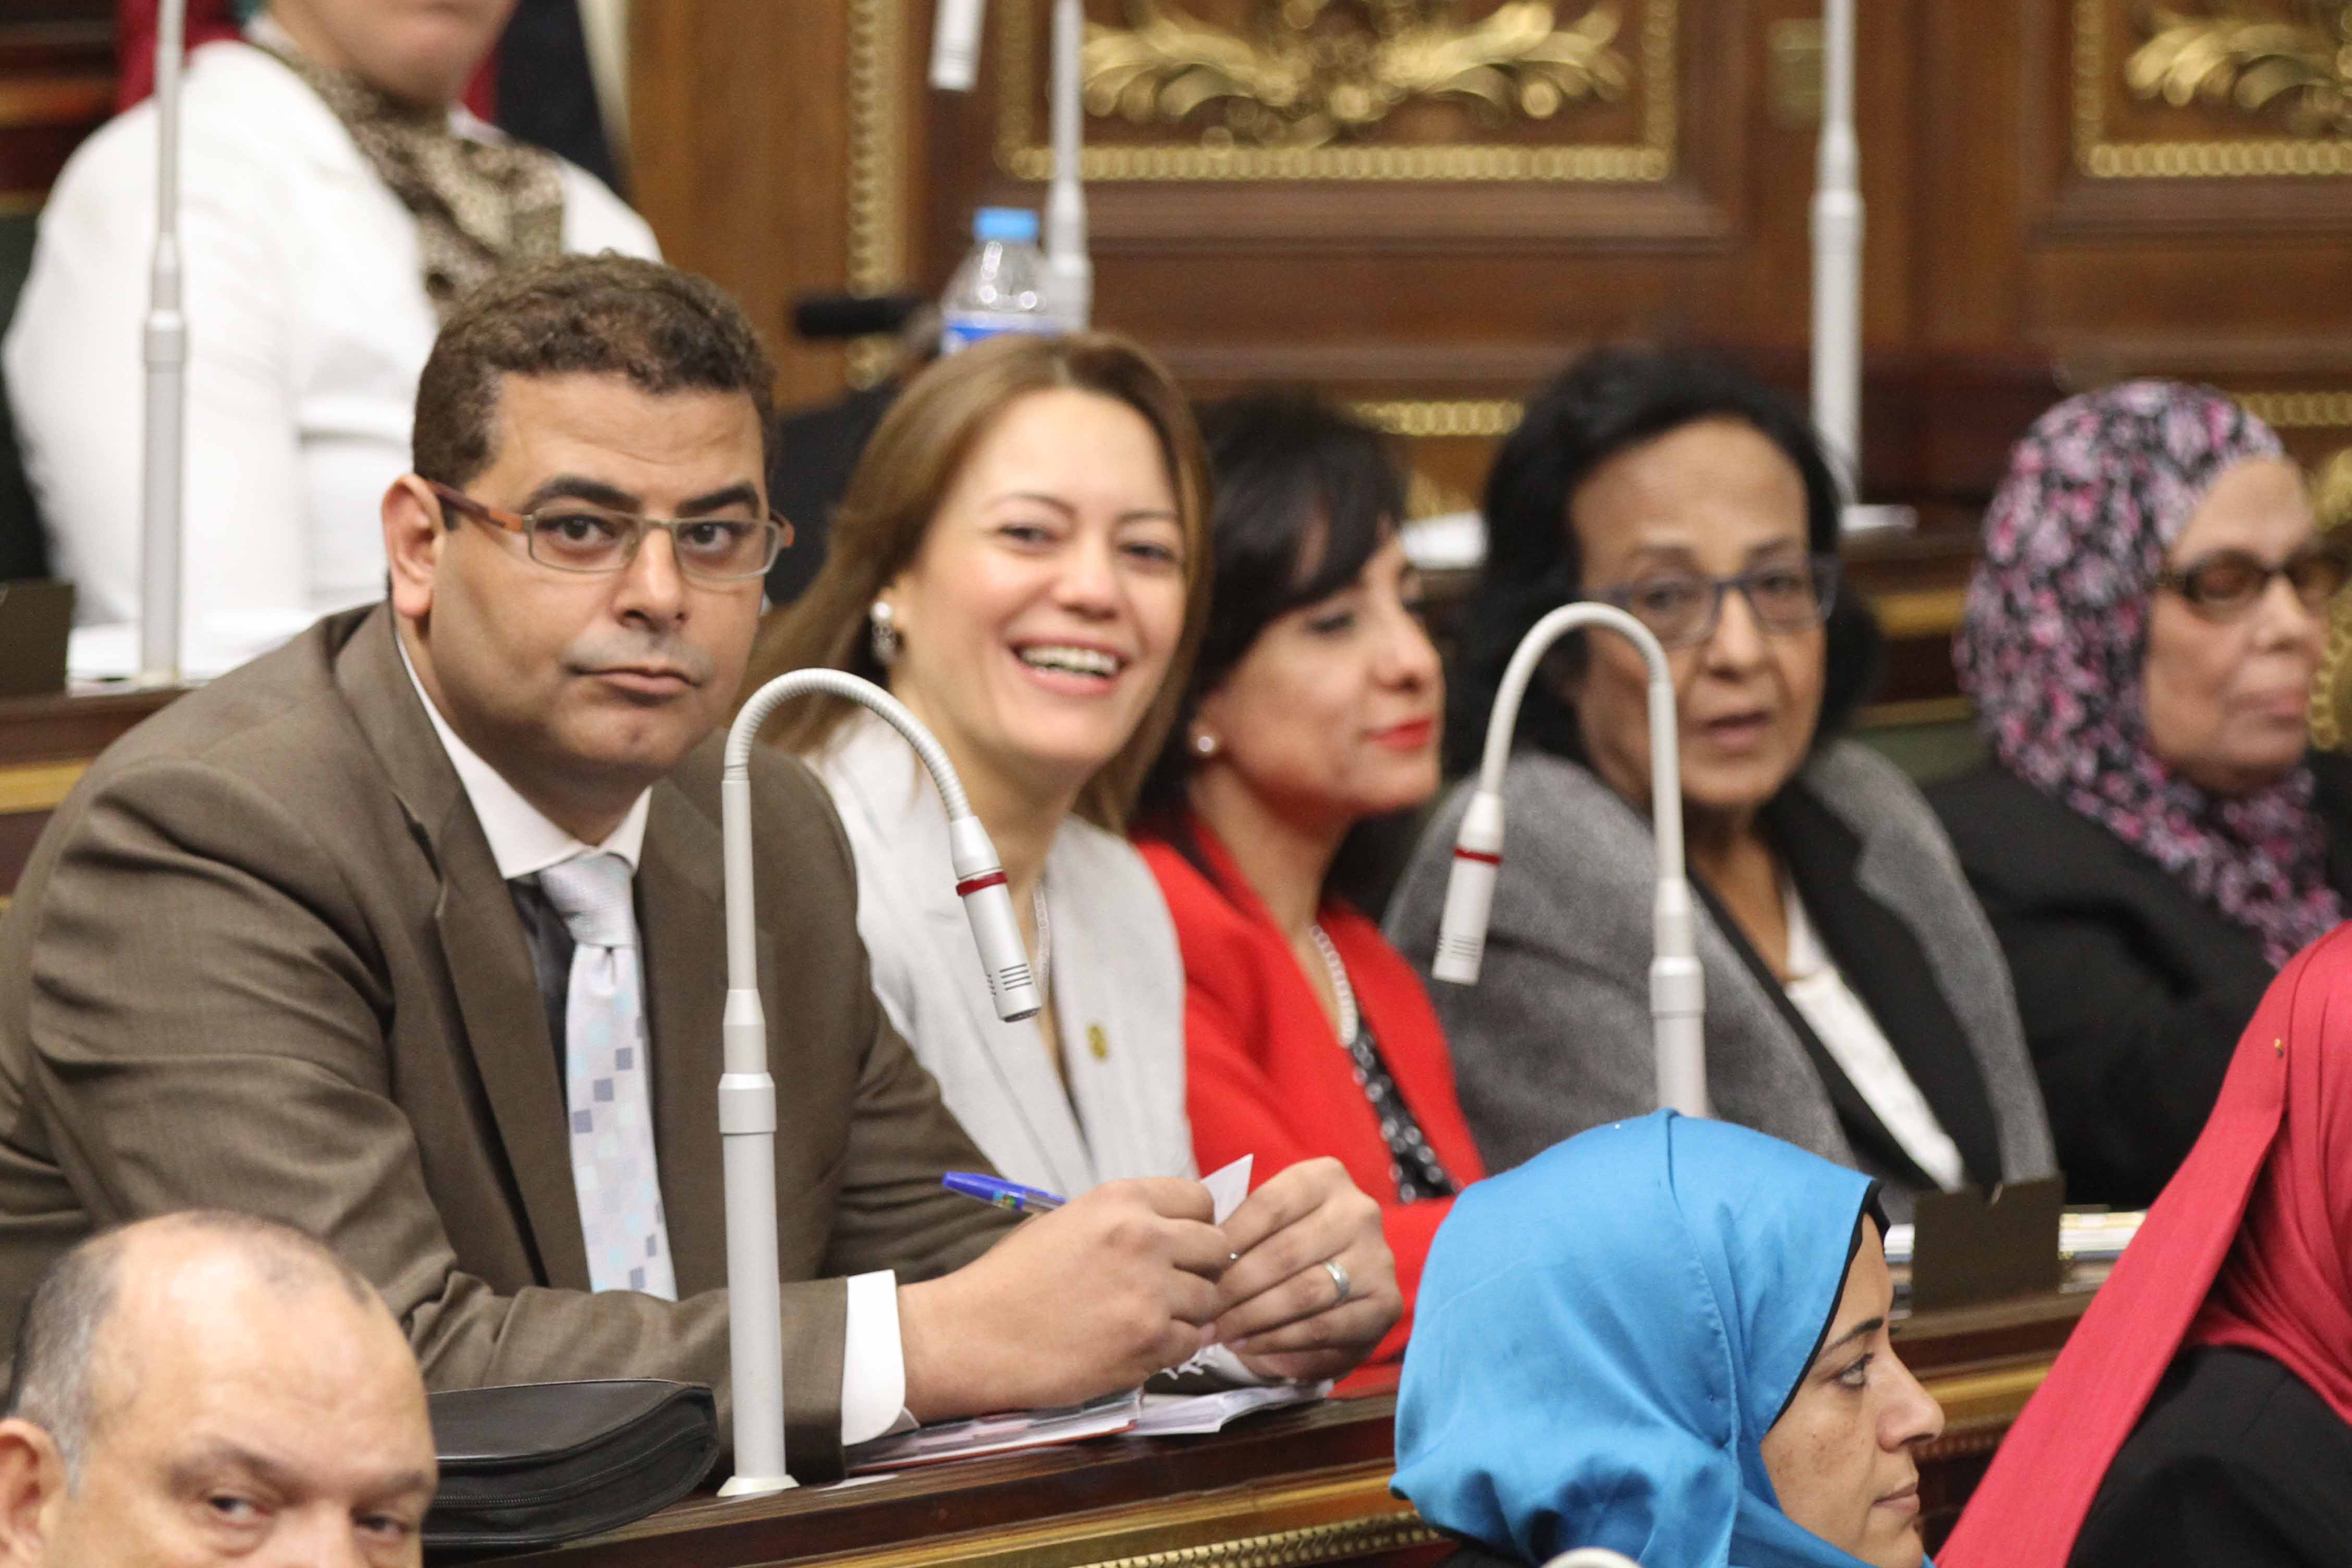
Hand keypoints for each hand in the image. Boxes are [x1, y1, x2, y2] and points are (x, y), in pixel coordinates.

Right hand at [897, 1177, 1228, 1419]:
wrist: (972, 1335)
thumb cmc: (1012, 1279)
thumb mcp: (1070, 1223)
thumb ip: (1126, 1222)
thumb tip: (1178, 1235)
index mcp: (1121, 1200)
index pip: (1200, 1200)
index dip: (1197, 1226)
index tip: (1184, 1246)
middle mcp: (1143, 1237)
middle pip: (1218, 1249)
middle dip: (1202, 1269)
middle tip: (1176, 1287)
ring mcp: (1150, 1292)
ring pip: (1210, 1300)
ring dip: (1189, 1313)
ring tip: (1149, 1320)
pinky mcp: (1148, 1341)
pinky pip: (1193, 1342)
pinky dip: (1174, 1348)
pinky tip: (1139, 1346)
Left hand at [1212, 1157, 1399, 1381]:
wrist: (1338, 1287)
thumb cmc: (1285, 1247)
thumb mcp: (1265, 1226)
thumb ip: (1239, 1233)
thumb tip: (1198, 1261)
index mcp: (1325, 1177)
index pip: (1269, 1206)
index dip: (1227, 1240)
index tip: (1195, 1268)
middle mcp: (1359, 1212)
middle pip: (1285, 1252)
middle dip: (1235, 1287)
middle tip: (1201, 1311)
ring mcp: (1377, 1258)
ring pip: (1304, 1292)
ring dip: (1253, 1317)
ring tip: (1218, 1331)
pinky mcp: (1385, 1304)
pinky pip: (1324, 1326)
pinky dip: (1280, 1339)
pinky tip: (1248, 1345)